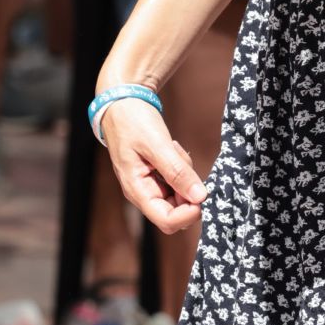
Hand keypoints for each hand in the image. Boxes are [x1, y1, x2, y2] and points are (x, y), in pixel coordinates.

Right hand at [99, 96, 207, 232]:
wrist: (123, 104)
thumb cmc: (133, 122)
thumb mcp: (156, 145)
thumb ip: (177, 172)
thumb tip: (200, 197)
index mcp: (137, 190)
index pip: (167, 221)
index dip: (188, 214)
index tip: (202, 194)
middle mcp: (144, 193)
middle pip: (177, 211)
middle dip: (188, 190)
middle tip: (182, 160)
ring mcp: (151, 185)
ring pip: (181, 195)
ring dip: (186, 175)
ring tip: (172, 148)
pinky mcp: (158, 176)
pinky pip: (179, 181)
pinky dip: (182, 168)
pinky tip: (172, 149)